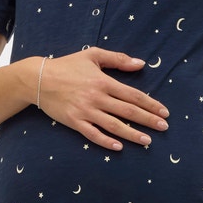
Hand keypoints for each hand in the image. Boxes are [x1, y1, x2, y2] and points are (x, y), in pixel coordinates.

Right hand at [34, 49, 169, 150]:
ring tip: (147, 141)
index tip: (164, 112)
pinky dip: (106, 141)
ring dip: (132, 134)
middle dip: (148, 120)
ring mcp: (85, 111)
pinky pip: (93, 134)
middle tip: (164, 128)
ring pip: (113, 125)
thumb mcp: (93, 55)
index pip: (133, 95)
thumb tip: (141, 64)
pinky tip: (119, 147)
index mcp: (103, 81)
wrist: (38, 79)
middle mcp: (97, 98)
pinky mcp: (74, 122)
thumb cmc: (67, 66)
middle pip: (128, 111)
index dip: (150, 104)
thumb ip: (118, 59)